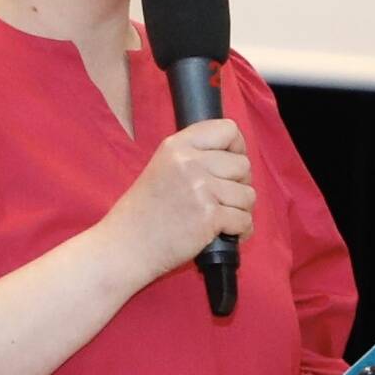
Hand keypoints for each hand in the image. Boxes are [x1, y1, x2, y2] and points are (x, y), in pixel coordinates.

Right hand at [106, 117, 254, 284]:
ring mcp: (201, 188)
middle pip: (243, 164)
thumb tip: (234, 157)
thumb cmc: (143, 212)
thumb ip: (193, 157)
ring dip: (241, 209)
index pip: (227, 129)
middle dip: (240, 183)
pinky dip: (241, 230)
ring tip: (223, 217)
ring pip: (248, 194)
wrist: (125, 246)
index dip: (237, 147)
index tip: (231, 164)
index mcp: (177, 146)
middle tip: (224, 198)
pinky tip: (227, 233)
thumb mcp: (162, 167)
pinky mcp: (209, 216)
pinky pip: (245, 219)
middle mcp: (190, 162)